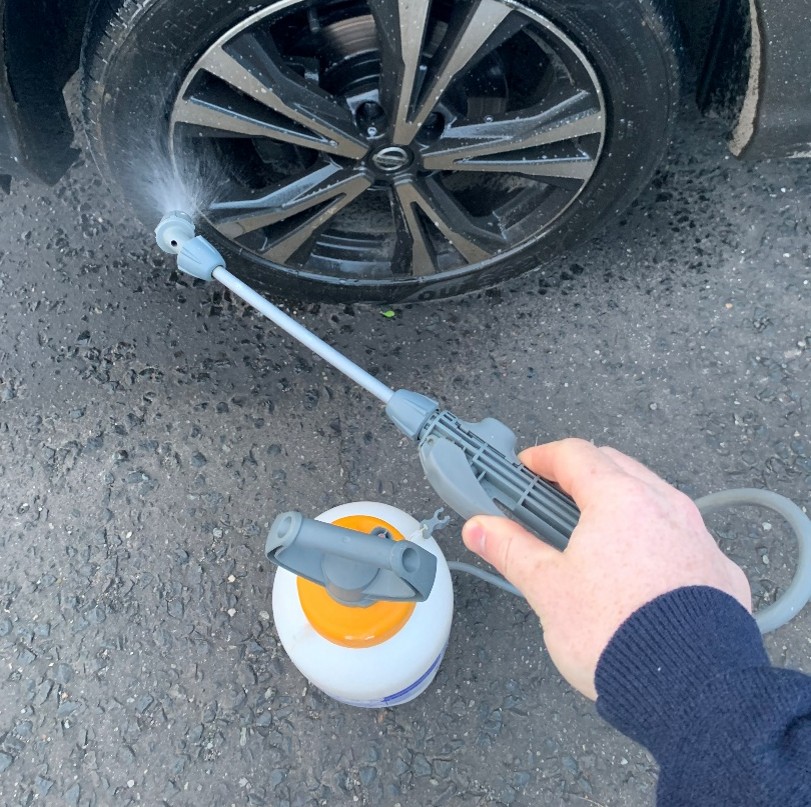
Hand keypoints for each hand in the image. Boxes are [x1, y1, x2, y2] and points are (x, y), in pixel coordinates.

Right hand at [462, 439, 750, 699]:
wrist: (692, 692)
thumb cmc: (618, 634)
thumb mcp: (548, 589)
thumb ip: (511, 549)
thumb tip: (479, 528)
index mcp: (619, 499)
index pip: (574, 455)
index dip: (543, 457)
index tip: (526, 468)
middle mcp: (665, 506)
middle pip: (616, 467)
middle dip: (581, 474)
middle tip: (552, 499)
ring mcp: (698, 536)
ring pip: (654, 498)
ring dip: (621, 503)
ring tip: (594, 537)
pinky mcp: (720, 570)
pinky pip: (682, 536)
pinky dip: (655, 538)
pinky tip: (639, 572)